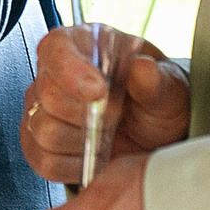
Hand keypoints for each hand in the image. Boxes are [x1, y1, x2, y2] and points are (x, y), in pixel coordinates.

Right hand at [20, 26, 188, 185]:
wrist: (160, 136)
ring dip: (82, 142)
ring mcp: (43, 108)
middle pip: (47, 95)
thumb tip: (143, 69)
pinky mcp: (39, 142)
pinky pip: (42, 160)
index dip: (71, 71)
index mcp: (84, 44)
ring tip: (106, 136)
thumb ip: (157, 79)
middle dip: (87, 115)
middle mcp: (56, 73)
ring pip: (42, 130)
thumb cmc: (159, 100)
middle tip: (117, 116)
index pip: (56, 48)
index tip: (99, 91)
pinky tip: (92, 155)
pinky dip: (72, 166)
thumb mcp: (170, 87)